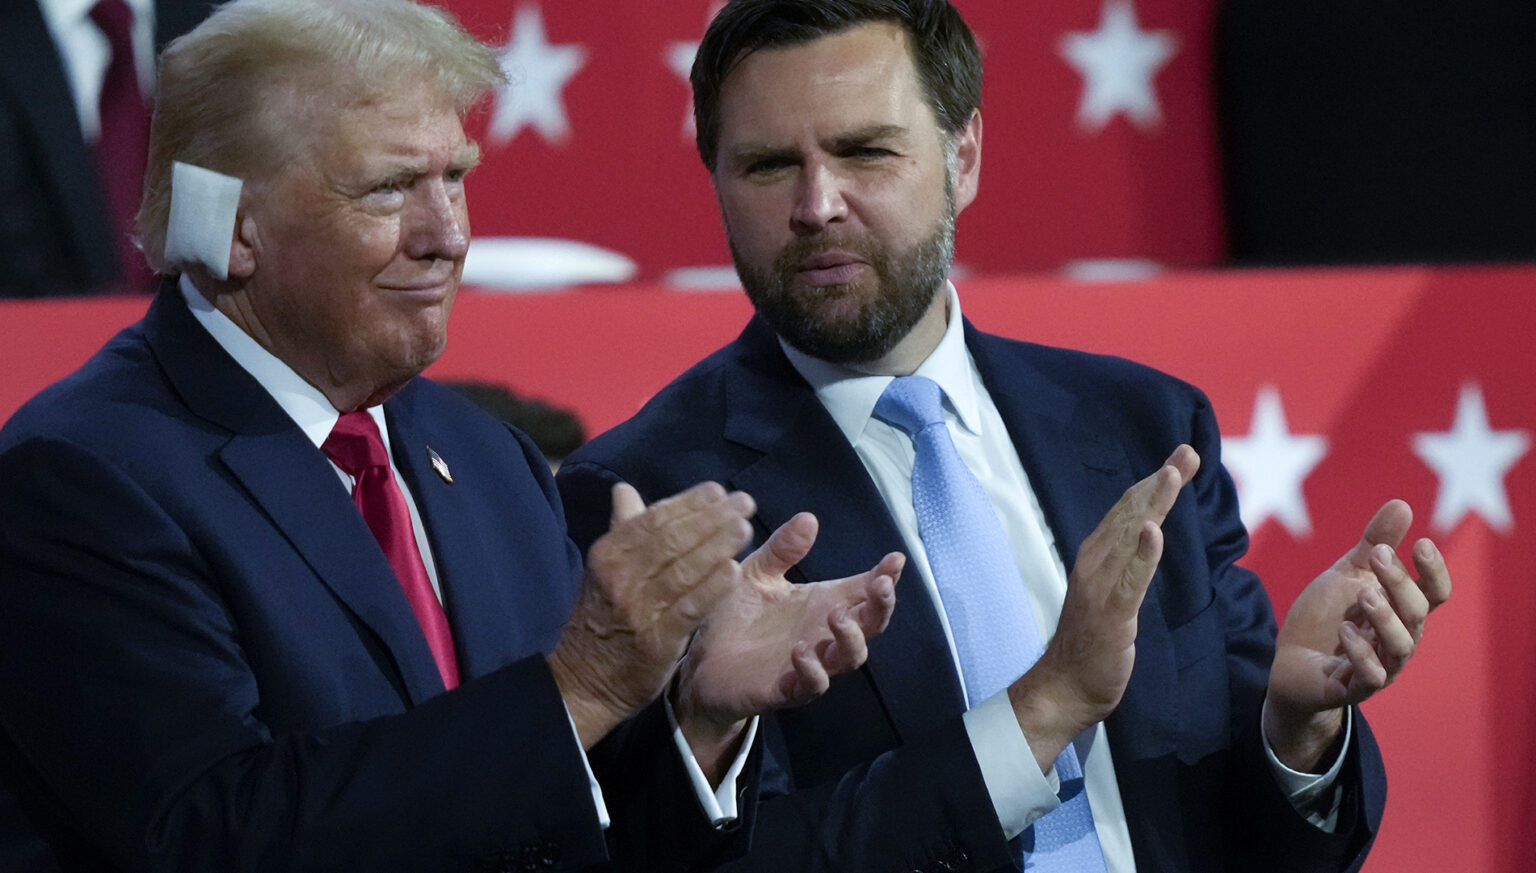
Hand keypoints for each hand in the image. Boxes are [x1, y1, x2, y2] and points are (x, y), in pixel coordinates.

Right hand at [548, 482, 753, 747]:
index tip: (718, 490)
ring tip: (745, 528)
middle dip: (712, 517)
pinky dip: (712, 588)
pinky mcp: (657, 640)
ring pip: (684, 569)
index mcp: (608, 554)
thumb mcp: (604, 570)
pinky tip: (734, 571)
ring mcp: (639, 609)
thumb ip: (622, 529)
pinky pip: (689, 608)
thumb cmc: (601, 617)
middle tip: (745, 502)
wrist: (582, 681)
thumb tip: (623, 489)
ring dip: (718, 545)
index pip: (654, 518)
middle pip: (673, 539)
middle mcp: (621, 576)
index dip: (689, 502)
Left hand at [673, 512, 901, 778]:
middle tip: (880, 585)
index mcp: (821, 604)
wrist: (700, 662)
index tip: (896, 558)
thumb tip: (809, 518)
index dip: (885, 576)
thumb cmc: (736, 617)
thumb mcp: (757, 574)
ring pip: (850, 657)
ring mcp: (810, 664)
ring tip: (836, 616)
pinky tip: (801, 651)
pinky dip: (813, 669)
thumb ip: (782, 550)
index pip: (864, 591)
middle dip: (882, 606)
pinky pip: (812, 685)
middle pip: (870, 625)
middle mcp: (823, 634)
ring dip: (851, 637)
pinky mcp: (787, 689)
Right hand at [1009, 445, 1199, 771]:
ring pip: (1130, 538)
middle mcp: (1095, 564)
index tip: (1180, 460)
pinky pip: (1129, 581)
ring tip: (1172, 474)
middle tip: (1188, 452)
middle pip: (1131, 514)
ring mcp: (1100, 588)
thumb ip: (1127, 567)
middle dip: (1160, 482)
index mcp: (1097, 558)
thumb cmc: (1091, 645)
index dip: (1154, 484)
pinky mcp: (1110, 615)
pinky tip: (1154, 532)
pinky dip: (1142, 554)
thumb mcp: (1113, 596)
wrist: (1064, 688)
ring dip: (1152, 504)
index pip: (1128, 513)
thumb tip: (1146, 539)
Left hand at [1265, 499, 1450, 769]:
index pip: (1435, 593)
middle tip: (1378, 555)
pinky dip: (1361, 653)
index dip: (1434, 571)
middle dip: (1400, 582)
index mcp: (1401, 611)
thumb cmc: (1327, 617)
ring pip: (1401, 646)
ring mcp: (1380, 666)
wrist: (1290, 663)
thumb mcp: (1348, 575)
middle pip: (1417, 613)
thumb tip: (1402, 504)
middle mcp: (1398, 639)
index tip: (1421, 543)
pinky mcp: (1353, 687)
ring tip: (1364, 594)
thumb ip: (1374, 544)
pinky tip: (1345, 630)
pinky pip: (1371, 677)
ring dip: (1385, 618)